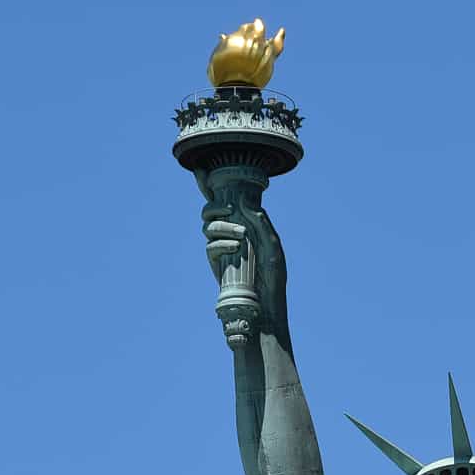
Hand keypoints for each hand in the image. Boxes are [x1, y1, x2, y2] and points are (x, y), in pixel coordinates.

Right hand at [202, 182, 289, 347]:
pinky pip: (209, 245)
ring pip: (208, 226)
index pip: (226, 200)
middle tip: (229, 210)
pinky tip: (235, 248)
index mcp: (245, 223)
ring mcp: (220, 247)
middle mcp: (230, 232)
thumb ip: (260, 222)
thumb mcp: (273, 245)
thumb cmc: (274, 276)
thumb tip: (244, 200)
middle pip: (210, 210)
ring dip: (222, 225)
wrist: (266, 305)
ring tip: (241, 236)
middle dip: (215, 205)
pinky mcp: (215, 263)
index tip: (200, 169)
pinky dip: (220, 243)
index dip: (209, 185)